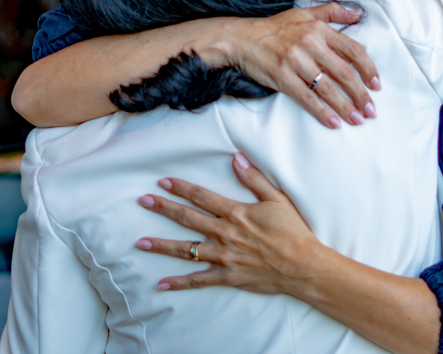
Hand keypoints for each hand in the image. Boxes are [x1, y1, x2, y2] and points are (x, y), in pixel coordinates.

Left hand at [135, 153, 322, 294]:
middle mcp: (225, 234)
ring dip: (162, 245)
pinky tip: (161, 284)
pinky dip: (179, 283)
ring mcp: (224, 257)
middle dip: (164, 209)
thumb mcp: (277, 199)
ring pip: (187, 250)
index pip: (202, 196)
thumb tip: (236, 159)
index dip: (181, 187)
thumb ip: (254, 179)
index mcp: (236, 213)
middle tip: (143, 201)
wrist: (303, 265)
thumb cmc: (293, 231)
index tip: (163, 181)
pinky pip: (198, 280)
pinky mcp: (227, 277)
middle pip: (188, 219)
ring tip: (140, 242)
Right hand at [229, 4, 379, 128]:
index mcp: (319, 29)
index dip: (368, 69)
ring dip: (345, 106)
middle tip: (371, 111)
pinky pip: (306, 97)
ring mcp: (295, 61)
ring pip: (327, 88)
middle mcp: (310, 44)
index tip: (377, 85)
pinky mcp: (282, 77)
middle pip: (343, 72)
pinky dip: (321, 112)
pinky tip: (333, 123)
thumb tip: (359, 15)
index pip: (352, 50)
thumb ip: (333, 11)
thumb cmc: (276, 27)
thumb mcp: (304, 13)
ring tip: (357, 119)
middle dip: (360, 94)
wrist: (241, 38)